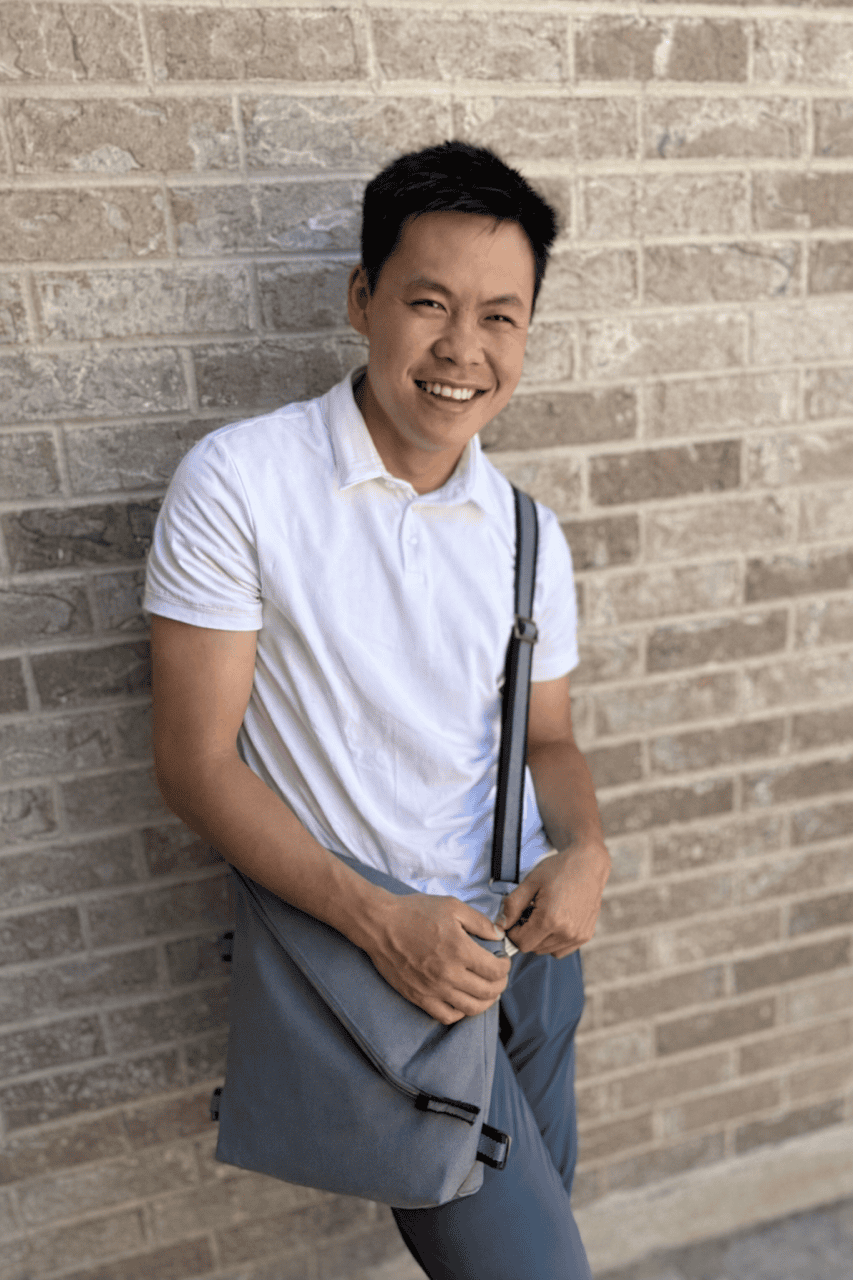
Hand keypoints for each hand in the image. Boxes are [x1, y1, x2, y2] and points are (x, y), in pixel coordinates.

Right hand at [363, 892, 510, 1025]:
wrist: (380, 924)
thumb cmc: (415, 912)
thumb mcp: (452, 906)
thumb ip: (479, 922)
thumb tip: (498, 936)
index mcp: (460, 950)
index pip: (495, 970)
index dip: (505, 967)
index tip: (503, 960)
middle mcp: (449, 974)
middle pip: (487, 992)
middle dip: (500, 985)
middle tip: (500, 977)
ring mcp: (433, 989)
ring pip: (471, 1009)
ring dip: (485, 1002)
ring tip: (487, 992)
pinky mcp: (419, 997)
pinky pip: (446, 1016)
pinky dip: (460, 1013)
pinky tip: (463, 1001)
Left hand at [497, 841, 610, 958]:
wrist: (589, 864)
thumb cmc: (559, 869)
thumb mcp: (530, 882)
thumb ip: (512, 905)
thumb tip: (501, 925)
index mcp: (550, 919)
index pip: (521, 943)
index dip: (513, 932)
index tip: (516, 917)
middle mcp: (566, 932)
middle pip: (533, 948)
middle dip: (526, 934)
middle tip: (529, 911)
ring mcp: (578, 936)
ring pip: (547, 950)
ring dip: (539, 938)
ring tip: (543, 914)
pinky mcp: (585, 936)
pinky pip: (561, 949)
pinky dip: (554, 941)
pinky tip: (555, 921)